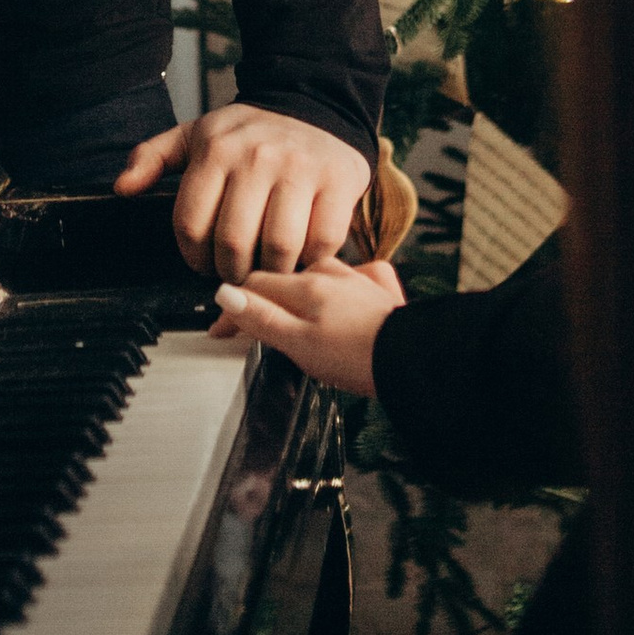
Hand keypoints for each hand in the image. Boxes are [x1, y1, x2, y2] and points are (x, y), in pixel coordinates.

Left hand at [118, 102, 372, 277]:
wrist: (315, 103)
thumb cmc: (250, 132)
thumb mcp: (195, 135)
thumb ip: (153, 158)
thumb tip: (122, 187)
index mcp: (216, 150)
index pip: (191, 225)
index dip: (193, 257)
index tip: (203, 262)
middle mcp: (257, 158)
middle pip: (233, 244)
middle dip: (231, 271)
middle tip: (236, 272)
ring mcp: (300, 170)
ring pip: (279, 248)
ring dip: (271, 272)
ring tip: (266, 268)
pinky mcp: (338, 182)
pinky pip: (322, 240)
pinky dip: (310, 259)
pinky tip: (301, 254)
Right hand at [210, 257, 402, 395]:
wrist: (414, 360)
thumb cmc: (358, 358)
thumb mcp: (298, 344)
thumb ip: (261, 318)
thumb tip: (226, 295)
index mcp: (306, 287)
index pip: (254, 287)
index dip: (232, 308)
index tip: (219, 329)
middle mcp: (331, 275)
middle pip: (284, 281)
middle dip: (262, 299)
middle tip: (247, 325)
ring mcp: (358, 280)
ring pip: (318, 277)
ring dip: (300, 292)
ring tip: (292, 313)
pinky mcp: (383, 292)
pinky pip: (357, 279)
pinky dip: (344, 287)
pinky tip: (345, 298)